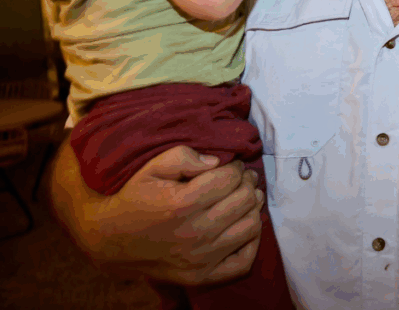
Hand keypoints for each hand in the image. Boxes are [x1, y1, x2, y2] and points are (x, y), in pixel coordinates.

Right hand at [68, 145, 263, 284]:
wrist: (111, 241)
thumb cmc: (136, 198)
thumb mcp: (152, 168)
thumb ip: (184, 156)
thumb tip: (217, 162)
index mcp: (181, 204)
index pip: (230, 179)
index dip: (236, 167)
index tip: (232, 166)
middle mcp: (194, 234)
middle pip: (244, 200)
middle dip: (247, 183)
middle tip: (243, 178)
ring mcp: (200, 259)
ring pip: (251, 226)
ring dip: (252, 207)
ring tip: (244, 198)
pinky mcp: (202, 277)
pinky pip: (244, 261)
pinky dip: (251, 242)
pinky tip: (243, 226)